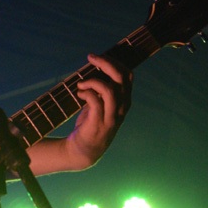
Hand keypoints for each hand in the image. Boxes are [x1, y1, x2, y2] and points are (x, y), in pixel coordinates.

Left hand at [65, 53, 131, 168]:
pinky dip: (86, 93)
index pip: (127, 75)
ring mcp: (112, 116)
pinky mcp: (99, 123)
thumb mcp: (100, 103)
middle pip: (121, 78)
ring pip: (109, 89)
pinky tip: (79, 93)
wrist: (84, 150)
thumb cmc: (91, 123)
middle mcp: (122, 107)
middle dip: (105, 63)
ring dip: (92, 81)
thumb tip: (95, 67)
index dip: (114, 62)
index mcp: (124, 100)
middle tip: (90, 58)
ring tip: (81, 83)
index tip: (97, 57)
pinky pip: (95, 101)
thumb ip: (102, 89)